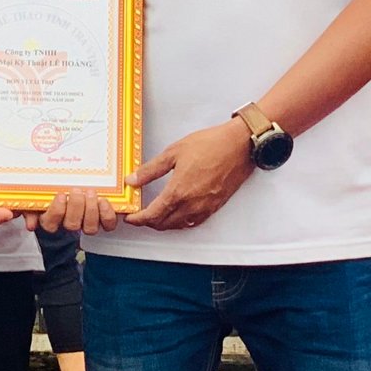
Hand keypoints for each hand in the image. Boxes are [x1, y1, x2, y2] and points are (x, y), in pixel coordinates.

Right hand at [24, 189, 118, 235]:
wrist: (74, 181)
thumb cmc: (53, 187)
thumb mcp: (36, 195)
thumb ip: (30, 209)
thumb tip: (30, 226)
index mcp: (50, 219)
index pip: (51, 224)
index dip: (57, 211)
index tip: (60, 195)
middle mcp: (68, 223)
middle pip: (72, 225)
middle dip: (76, 206)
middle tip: (77, 190)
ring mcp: (86, 223)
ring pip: (89, 228)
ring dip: (91, 210)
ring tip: (90, 193)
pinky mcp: (103, 219)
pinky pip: (107, 224)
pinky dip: (107, 213)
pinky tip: (103, 201)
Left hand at [126, 118, 253, 231]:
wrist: (239, 146)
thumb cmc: (211, 145)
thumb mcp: (173, 153)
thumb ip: (151, 170)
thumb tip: (133, 179)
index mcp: (179, 192)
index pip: (153, 215)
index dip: (138, 219)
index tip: (130, 217)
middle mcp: (192, 205)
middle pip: (164, 224)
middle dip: (148, 222)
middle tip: (139, 215)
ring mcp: (205, 208)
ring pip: (179, 225)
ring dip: (164, 224)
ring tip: (154, 215)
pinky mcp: (216, 206)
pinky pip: (194, 222)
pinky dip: (181, 223)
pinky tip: (177, 215)